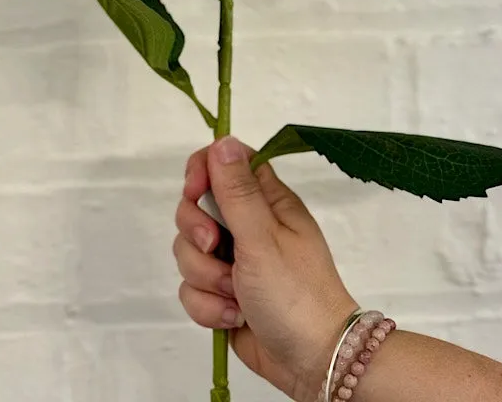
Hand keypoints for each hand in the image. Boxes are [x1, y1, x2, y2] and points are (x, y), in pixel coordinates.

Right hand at [174, 136, 357, 401]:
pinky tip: (234, 316)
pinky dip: (208, 306)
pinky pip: (192, 289)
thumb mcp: (263, 237)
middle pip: (195, 208)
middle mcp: (248, 225)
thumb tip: (222, 140)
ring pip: (188, 251)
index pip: (225, 163)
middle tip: (218, 249)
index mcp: (267, 202)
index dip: (202, 171)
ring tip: (235, 294)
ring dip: (206, 278)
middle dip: (197, 234)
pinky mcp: (222, 293)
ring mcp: (234, 260)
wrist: (312, 362)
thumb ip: (237, 191)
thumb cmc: (295, 293)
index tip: (194, 191)